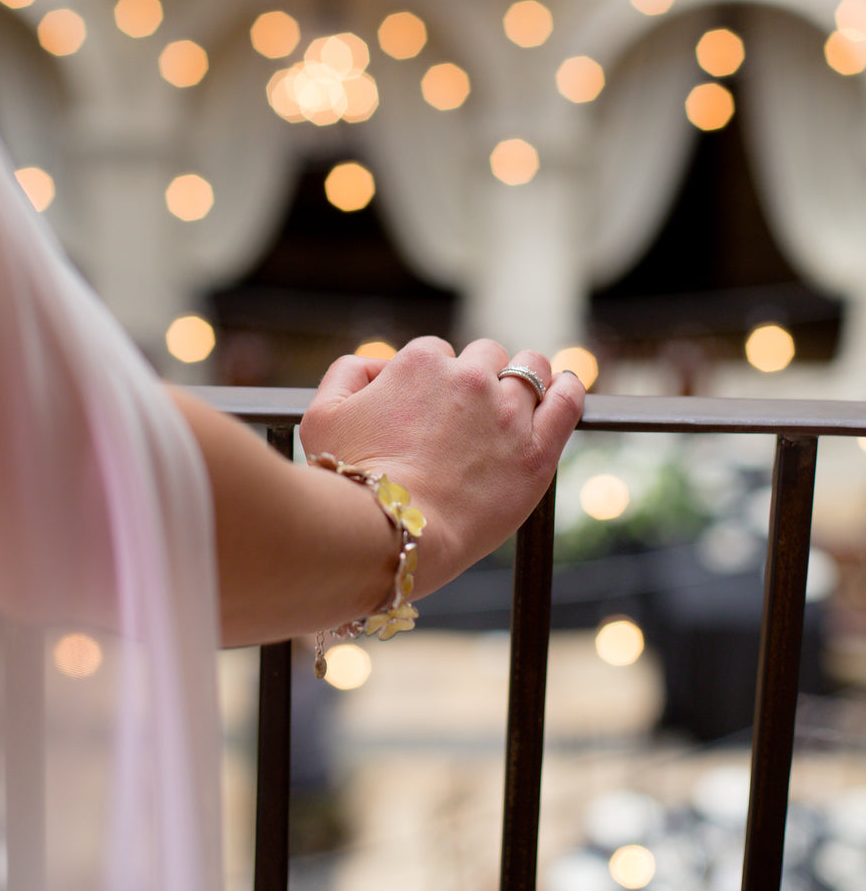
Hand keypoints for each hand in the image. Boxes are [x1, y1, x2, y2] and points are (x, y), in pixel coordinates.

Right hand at [298, 336, 584, 598]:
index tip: (428, 411)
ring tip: (516, 403)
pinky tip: (566, 388)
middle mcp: (468, 377)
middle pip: (484, 356)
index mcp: (419, 363)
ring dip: (523, 376)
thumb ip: (349, 372)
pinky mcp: (537, 451)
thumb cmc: (349, 482)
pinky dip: (570, 389)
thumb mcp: (322, 415)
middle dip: (476, 377)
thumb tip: (380, 366)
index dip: (431, 382)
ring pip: (530, 369)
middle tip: (465, 418)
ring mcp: (507, 413)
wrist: (389, 537)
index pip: (435, 353)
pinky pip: (568, 401)